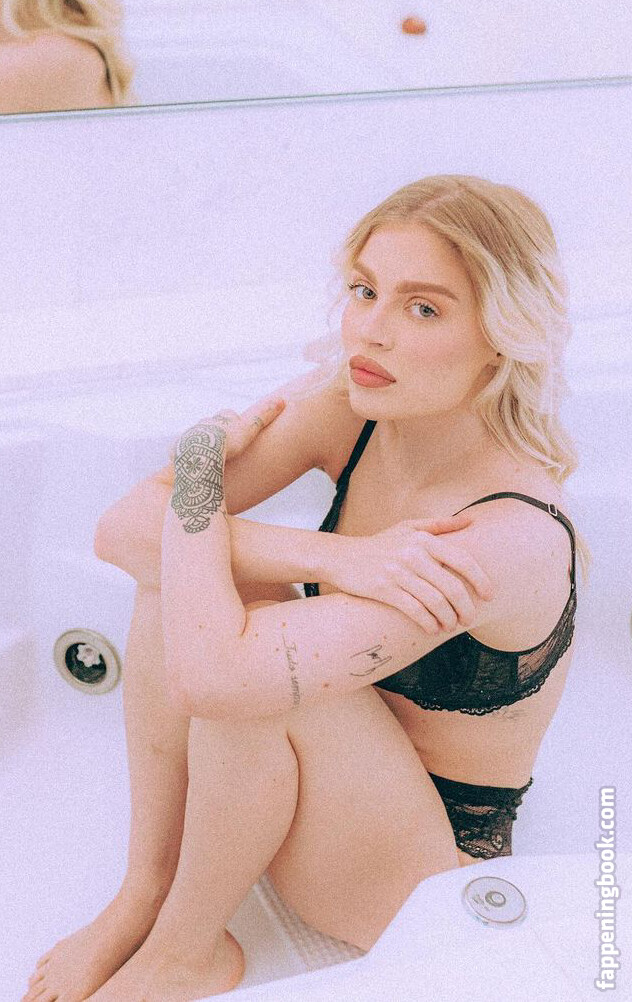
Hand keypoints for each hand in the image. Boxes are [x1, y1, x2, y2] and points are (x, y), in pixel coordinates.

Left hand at [168, 398, 285, 468]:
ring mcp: (191, 435)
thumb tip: (282, 399)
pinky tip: (193, 465)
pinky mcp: (178, 449)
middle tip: (224, 444)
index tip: (240, 432)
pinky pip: (183, 451)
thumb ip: (264, 415)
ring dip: (203, 443)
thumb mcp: (249, 428)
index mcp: (221, 418)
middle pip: (212, 424)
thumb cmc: (228, 442)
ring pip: (197, 437)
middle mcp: (205, 423)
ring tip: (208, 456)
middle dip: (218, 431)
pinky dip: (188, 455)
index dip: (236, 422)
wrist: (201, 454)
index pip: (230, 415)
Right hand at [335, 513, 493, 634]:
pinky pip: (414, 610)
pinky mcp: (384, 589)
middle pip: (451, 586)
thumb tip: (470, 521)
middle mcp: (412, 554)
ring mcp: (397, 572)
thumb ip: (439, 525)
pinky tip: (433, 629)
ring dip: (448, 618)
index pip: (462, 560)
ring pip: (435, 601)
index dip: (480, 579)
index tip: (489, 595)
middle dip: (465, 606)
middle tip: (470, 618)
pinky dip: (428, 623)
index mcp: (423, 539)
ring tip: (452, 626)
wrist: (341, 556)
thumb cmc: (379, 544)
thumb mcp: (407, 528)